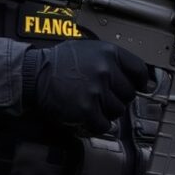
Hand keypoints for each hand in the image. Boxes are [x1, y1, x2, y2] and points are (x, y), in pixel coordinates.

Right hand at [27, 40, 149, 133]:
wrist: (35, 74)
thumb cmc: (61, 62)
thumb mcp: (90, 49)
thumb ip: (112, 60)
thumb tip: (138, 76)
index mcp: (109, 52)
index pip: (139, 70)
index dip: (140, 81)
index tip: (138, 86)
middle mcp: (105, 70)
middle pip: (129, 94)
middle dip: (118, 97)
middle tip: (103, 95)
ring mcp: (96, 90)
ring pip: (117, 110)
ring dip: (106, 111)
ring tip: (91, 103)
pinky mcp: (86, 109)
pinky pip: (104, 124)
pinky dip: (97, 124)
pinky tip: (88, 116)